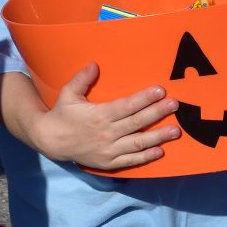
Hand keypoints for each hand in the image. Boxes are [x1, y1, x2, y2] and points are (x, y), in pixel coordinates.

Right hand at [30, 63, 179, 170]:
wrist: (51, 140)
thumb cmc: (62, 114)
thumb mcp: (68, 93)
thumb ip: (82, 79)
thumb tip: (95, 64)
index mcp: (99, 115)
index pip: (127, 105)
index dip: (145, 98)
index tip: (160, 90)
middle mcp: (106, 133)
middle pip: (137, 122)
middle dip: (158, 113)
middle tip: (175, 105)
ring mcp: (108, 150)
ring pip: (138, 143)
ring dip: (158, 136)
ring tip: (175, 130)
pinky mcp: (108, 162)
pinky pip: (131, 160)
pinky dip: (146, 157)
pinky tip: (160, 151)